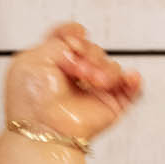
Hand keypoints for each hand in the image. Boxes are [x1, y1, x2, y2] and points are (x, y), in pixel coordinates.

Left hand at [4, 22, 142, 143]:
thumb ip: (57, 42)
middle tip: (78, 70)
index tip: (75, 38)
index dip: (74, 34)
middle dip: (88, 55)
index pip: (69, 40)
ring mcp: (92, 91)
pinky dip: (133, 80)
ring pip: (111, 66)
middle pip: (93, 50)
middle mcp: (73, 77)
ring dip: (105, 69)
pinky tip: (128, 78)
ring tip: (93, 82)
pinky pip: (131, 89)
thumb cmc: (31, 102)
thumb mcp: (32, 61)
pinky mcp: (110, 105)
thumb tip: (78, 45)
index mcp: (52, 65)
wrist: (43, 130)